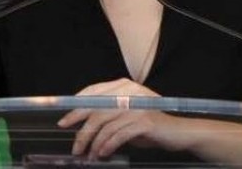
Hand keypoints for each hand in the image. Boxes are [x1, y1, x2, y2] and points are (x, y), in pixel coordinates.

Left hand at [57, 78, 182, 158]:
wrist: (178, 132)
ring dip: (94, 143)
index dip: (76, 107)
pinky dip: (108, 146)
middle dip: (81, 130)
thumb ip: (108, 114)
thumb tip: (81, 127)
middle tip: (75, 146)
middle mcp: (130, 92)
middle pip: (96, 109)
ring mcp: (137, 106)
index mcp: (123, 86)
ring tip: (89, 155)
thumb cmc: (149, 125)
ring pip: (105, 125)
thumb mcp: (126, 115)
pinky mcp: (145, 121)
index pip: (92, 93)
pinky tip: (103, 153)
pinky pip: (119, 135)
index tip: (63, 121)